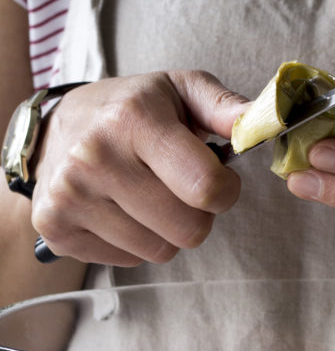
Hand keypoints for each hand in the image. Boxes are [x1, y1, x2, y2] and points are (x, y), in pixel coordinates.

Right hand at [32, 71, 247, 264]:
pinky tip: (121, 210)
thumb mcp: (177, 90)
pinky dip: (135, 243)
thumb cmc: (129, 110)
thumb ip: (225, 107)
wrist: (55, 128)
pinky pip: (129, 260)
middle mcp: (95, 157)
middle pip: (188, 230)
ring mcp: (70, 196)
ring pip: (161, 251)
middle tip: (180, 189)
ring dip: (167, 231)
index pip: (206, 187)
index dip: (226, 191)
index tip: (218, 179)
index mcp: (132, 119)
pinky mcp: (56, 228)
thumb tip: (264, 121)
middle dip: (198, 215)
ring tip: (147, 196)